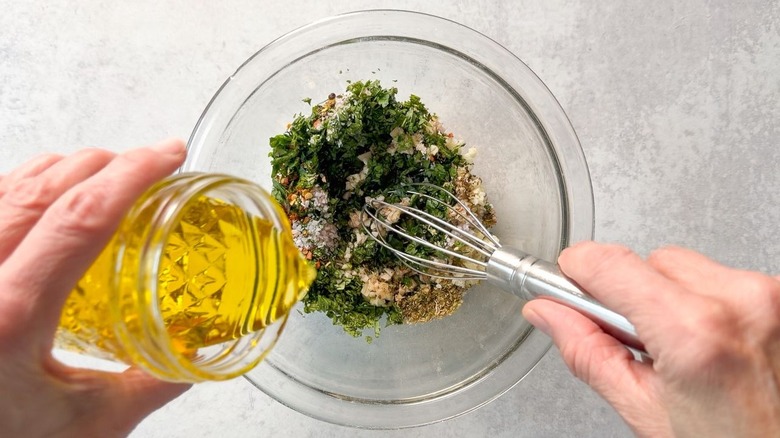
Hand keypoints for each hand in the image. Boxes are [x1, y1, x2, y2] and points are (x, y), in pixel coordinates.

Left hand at [0, 139, 190, 436]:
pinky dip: (20, 185)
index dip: (133, 174)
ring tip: (103, 172)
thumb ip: (150, 385)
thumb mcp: (88, 425)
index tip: (170, 155)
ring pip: (4, 187)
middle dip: (101, 162)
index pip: (80, 217)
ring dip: (60, 168)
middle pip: (40, 187)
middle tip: (147, 163)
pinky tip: (44, 194)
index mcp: (9, 316)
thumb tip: (198, 355)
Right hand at [523, 241, 779, 436]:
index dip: (576, 270)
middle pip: (652, 260)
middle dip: (633, 295)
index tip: (566, 279)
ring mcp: (769, 297)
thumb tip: (549, 313)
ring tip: (683, 348)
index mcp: (695, 332)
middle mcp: (741, 302)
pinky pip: (724, 279)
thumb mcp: (646, 411)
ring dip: (673, 297)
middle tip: (639, 342)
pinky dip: (709, 303)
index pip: (610, 264)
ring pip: (689, 266)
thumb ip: (588, 353)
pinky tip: (713, 344)